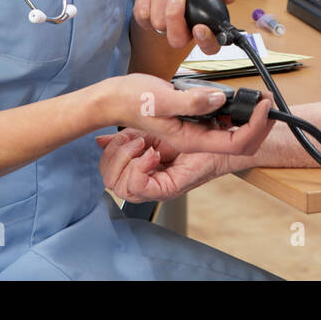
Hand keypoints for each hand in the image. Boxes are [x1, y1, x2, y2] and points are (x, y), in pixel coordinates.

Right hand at [97, 129, 226, 202]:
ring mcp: (154, 187)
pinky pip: (137, 188)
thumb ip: (128, 136)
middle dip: (115, 156)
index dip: (109, 152)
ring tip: (145, 146)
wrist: (220, 138)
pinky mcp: (166, 189)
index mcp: (139, 166)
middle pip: (109, 180)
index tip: (123, 135)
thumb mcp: (153, 130)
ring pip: (120, 188)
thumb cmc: (193, 135)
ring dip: (127, 161)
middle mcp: (144, 180)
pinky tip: (152, 155)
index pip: (107, 169)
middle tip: (135, 140)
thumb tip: (100, 141)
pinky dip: (139, 169)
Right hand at [105, 73, 276, 156]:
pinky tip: (237, 97)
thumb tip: (218, 100)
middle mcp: (195, 138)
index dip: (255, 126)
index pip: (234, 143)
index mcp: (190, 139)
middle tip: (266, 98)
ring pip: (233, 133)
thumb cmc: (131, 100)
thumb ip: (191, 102)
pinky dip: (235, 112)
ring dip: (250, 117)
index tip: (262, 104)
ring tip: (258, 97)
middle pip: (240, 142)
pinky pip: (221, 123)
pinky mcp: (193, 120)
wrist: (113, 101)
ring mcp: (195, 131)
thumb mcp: (161, 99)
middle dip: (260, 123)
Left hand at [133, 0, 236, 55]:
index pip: (210, 46)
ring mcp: (164, 26)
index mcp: (205, 23)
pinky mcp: (145, 19)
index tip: (200, 27)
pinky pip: (142, 15)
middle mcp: (184, 29)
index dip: (206, 41)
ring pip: (159, 25)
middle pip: (178, 41)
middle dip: (175, 15)